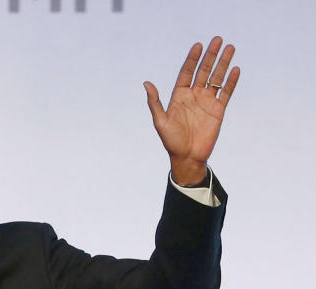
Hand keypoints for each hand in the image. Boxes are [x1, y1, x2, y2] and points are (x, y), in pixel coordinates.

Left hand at [144, 36, 239, 184]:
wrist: (187, 157)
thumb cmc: (171, 141)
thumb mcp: (160, 121)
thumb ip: (155, 102)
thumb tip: (146, 83)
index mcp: (179, 96)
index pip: (187, 72)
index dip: (192, 59)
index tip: (198, 45)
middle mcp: (194, 96)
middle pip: (203, 71)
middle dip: (211, 55)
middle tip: (218, 39)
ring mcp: (207, 102)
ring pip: (217, 78)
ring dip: (223, 63)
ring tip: (230, 47)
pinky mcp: (218, 110)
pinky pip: (226, 92)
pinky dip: (231, 81)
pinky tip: (235, 69)